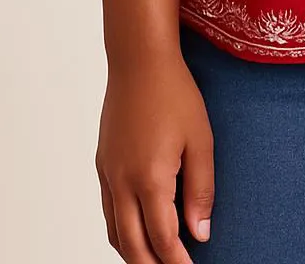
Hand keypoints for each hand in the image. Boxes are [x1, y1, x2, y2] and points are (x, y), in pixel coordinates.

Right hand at [95, 48, 214, 259]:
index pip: (162, 239)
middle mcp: (122, 182)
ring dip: (134, 252)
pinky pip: (108, 210)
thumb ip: (201, 190)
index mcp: (149, 178)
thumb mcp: (200, 140)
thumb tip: (200, 233)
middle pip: (132, 246)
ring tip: (157, 258)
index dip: (177, 263)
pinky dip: (121, 230)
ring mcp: (108, 174)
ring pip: (115, 232)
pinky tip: (138, 228)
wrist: (139, 61)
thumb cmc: (174, 94)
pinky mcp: (102, 164)